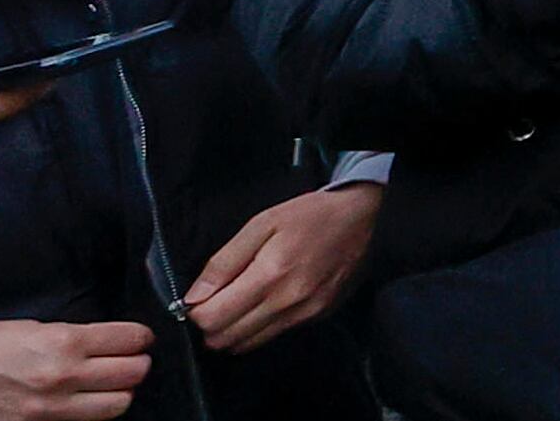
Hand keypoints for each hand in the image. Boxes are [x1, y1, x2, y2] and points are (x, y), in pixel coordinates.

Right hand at [0, 321, 156, 420]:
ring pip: (115, 405)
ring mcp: (50, 410)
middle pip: (131, 374)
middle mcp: (62, 377)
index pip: (128, 339)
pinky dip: (89, 415)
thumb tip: (101, 343)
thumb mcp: (30, 329)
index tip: (142, 339)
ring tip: (116, 385)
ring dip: (121, 393)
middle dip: (138, 365)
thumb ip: (70, 338)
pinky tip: (85, 404)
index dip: (141, 338)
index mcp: (63, 342)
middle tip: (135, 361)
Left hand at [182, 181, 379, 352]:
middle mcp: (287, 302)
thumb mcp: (262, 223)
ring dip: (233, 330)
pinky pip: (272, 336)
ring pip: (246, 345)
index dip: (196, 311)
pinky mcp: (316, 318)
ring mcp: (304, 314)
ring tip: (239, 302)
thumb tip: (194, 296)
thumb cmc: (312, 216)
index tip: (200, 297)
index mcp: (270, 275)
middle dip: (211, 324)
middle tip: (217, 300)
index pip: (213, 319)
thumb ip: (225, 261)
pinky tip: (264, 303)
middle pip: (225, 339)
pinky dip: (258, 327)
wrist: (364, 218)